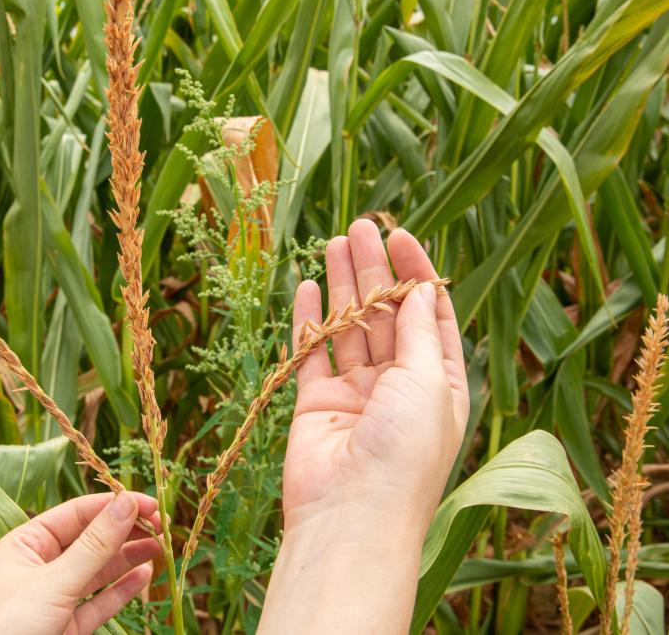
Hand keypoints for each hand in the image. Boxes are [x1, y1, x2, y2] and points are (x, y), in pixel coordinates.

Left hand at [0, 492, 161, 634]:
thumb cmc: (4, 627)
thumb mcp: (53, 582)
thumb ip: (94, 546)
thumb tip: (126, 504)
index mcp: (26, 544)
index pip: (77, 514)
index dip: (113, 505)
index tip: (148, 503)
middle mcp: (41, 566)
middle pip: (91, 540)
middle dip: (125, 531)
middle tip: (162, 525)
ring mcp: (54, 597)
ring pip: (99, 571)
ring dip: (129, 558)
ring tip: (161, 547)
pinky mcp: (66, 626)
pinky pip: (100, 602)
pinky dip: (122, 589)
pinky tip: (145, 576)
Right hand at [284, 219, 467, 531]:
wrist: (351, 515)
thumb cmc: (405, 452)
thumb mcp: (427, 382)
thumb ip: (418, 332)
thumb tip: (420, 289)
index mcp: (438, 384)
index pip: (430, 315)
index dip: (417, 274)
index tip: (401, 235)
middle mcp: (399, 386)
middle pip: (387, 315)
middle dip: (375, 271)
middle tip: (360, 227)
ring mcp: (356, 395)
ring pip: (349, 328)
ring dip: (342, 286)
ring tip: (334, 242)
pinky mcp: (315, 403)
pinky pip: (312, 353)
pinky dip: (309, 321)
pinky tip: (305, 287)